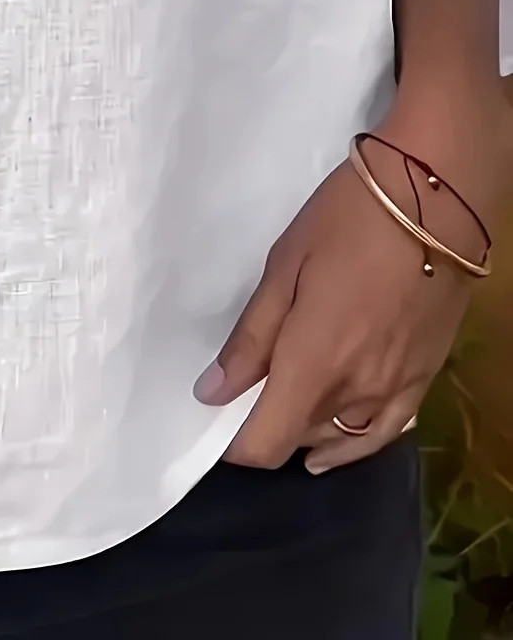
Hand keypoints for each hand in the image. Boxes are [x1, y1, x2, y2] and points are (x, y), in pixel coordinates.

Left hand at [196, 107, 502, 475]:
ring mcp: (397, 390)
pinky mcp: (425, 378)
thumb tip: (212, 392)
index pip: (268, 442)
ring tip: (281, 411)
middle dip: (267, 427)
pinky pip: (384, 432)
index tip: (215, 421)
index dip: (236, 445)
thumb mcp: (284, 267)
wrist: (435, 201)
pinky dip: (354, 443)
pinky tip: (334, 443)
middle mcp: (358, 392)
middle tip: (244, 396)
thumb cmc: (346, 222)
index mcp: (315, 364)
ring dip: (306, 433)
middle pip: (300, 439)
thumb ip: (251, 337)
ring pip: (340, 440)